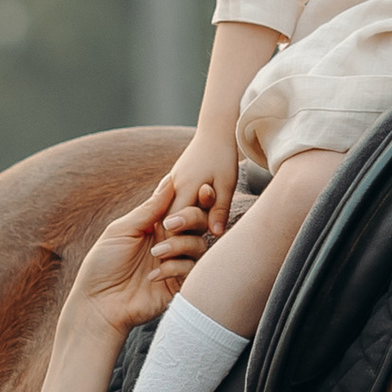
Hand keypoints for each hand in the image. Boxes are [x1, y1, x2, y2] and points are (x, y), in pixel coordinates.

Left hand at [73, 178, 201, 338]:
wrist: (98, 305)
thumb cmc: (103, 264)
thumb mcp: (122, 230)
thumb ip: (149, 209)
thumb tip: (171, 181)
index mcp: (155, 224)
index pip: (182, 205)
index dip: (194, 196)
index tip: (201, 189)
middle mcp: (170, 241)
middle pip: (199, 221)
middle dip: (191, 218)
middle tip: (170, 225)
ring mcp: (176, 262)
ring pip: (199, 245)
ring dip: (179, 245)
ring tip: (156, 254)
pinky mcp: (179, 285)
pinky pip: (192, 269)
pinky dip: (175, 268)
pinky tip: (153, 276)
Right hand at [166, 131, 241, 255]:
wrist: (215, 130)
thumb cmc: (224, 156)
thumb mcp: (227, 184)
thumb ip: (220, 209)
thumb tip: (216, 235)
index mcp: (185, 188)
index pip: (172, 222)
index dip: (174, 242)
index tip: (178, 258)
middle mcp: (173, 186)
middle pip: (164, 220)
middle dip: (168, 239)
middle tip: (170, 262)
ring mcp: (171, 182)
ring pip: (164, 212)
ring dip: (169, 229)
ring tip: (172, 250)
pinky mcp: (174, 180)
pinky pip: (168, 203)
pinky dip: (171, 215)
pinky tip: (175, 230)